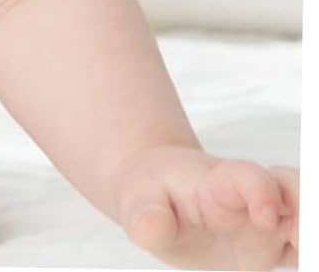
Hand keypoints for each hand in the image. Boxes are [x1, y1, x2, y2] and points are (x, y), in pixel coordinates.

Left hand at [116, 145, 298, 269]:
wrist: (158, 192)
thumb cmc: (150, 195)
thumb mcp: (137, 205)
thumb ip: (146, 218)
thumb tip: (152, 227)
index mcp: (217, 183)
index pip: (247, 177)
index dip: (261, 191)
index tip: (265, 217)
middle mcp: (251, 198)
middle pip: (294, 189)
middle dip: (308, 210)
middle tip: (304, 242)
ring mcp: (267, 220)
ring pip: (305, 213)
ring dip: (312, 229)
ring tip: (307, 253)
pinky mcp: (275, 243)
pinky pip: (303, 247)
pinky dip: (309, 251)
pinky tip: (307, 260)